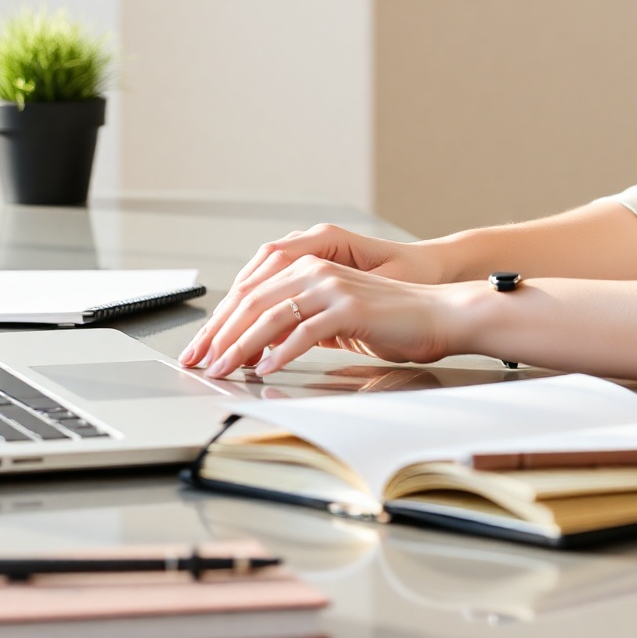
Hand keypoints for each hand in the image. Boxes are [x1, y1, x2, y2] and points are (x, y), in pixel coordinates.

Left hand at [180, 224, 448, 367]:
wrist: (438, 315)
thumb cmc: (391, 321)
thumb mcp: (335, 320)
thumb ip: (300, 324)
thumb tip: (261, 348)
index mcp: (309, 268)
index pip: (251, 294)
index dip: (220, 323)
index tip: (200, 349)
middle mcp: (316, 270)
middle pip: (252, 302)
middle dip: (220, 335)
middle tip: (198, 362)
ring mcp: (332, 287)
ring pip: (271, 315)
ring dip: (241, 346)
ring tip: (222, 369)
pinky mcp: (349, 308)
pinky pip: (304, 330)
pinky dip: (280, 352)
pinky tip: (265, 369)